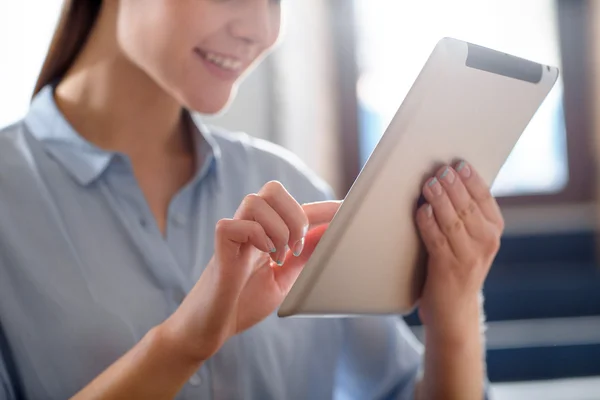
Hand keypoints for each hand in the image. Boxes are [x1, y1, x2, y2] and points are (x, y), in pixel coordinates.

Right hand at [162, 181, 340, 361]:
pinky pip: (237, 224)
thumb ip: (303, 256)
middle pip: (273, 189)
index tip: (348, 209)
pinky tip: (263, 256)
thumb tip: (328, 234)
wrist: (212, 328)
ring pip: (256, 200)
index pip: (297, 208)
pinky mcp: (220, 245)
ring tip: (279, 255)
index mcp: (267, 233)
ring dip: (277, 228)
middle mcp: (250, 227)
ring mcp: (234, 234)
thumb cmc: (243, 303)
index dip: (323, 207)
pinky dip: (258, 237)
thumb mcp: (284, 279)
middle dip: (295, 214)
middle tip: (297, 246)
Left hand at [415, 161, 503, 337]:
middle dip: (453, 186)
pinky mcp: (447, 268)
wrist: (454, 311)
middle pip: (468, 207)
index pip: (485, 198)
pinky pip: (436, 240)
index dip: (472, 179)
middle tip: (441, 170)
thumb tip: (449, 178)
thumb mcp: (471, 240)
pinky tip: (422, 210)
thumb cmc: (458, 266)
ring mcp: (468, 257)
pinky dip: (428, 223)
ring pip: (452, 221)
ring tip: (429, 184)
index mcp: (494, 231)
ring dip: (439, 200)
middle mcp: (486, 243)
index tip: (459, 163)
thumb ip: (466, 214)